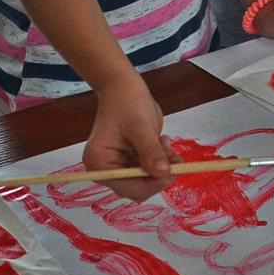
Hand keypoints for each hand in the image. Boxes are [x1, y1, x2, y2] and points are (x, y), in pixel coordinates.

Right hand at [84, 75, 175, 200]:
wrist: (124, 86)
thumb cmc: (125, 100)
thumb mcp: (140, 125)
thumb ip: (150, 150)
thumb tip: (163, 172)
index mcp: (98, 163)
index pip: (126, 187)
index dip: (150, 184)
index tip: (172, 173)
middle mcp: (106, 169)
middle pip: (137, 187)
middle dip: (158, 175)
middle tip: (175, 159)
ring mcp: (119, 165)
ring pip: (147, 179)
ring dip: (162, 166)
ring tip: (165, 143)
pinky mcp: (131, 161)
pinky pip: (150, 169)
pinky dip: (161, 160)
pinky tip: (162, 142)